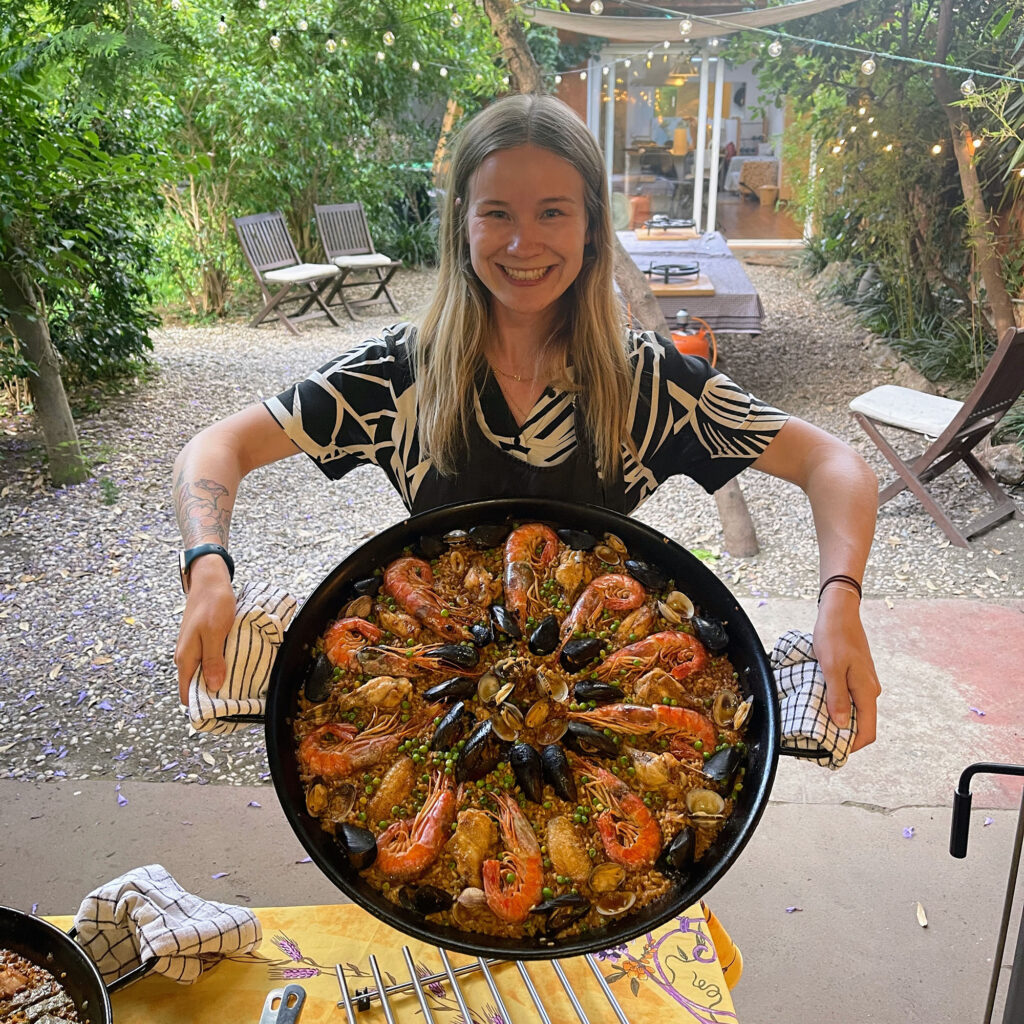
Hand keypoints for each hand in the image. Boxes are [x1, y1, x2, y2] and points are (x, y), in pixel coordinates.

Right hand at [174, 558, 236, 703]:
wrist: (210, 580)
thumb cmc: (212, 604)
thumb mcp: (215, 633)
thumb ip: (213, 660)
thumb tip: (214, 686)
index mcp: (186, 658)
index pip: (187, 694)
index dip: (202, 707)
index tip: (222, 713)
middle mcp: (187, 657)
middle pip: (197, 686)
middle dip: (215, 695)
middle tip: (238, 701)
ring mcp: (195, 650)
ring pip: (205, 674)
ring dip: (220, 680)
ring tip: (241, 687)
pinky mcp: (204, 643)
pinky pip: (211, 662)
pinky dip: (222, 667)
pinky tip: (237, 668)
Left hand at [812, 587, 879, 751]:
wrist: (839, 611)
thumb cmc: (834, 636)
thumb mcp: (831, 667)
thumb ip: (837, 697)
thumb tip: (841, 725)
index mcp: (867, 691)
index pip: (867, 732)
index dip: (851, 746)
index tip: (831, 753)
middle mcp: (870, 690)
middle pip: (861, 723)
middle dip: (843, 735)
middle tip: (818, 740)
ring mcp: (864, 682)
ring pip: (855, 710)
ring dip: (839, 719)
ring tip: (816, 723)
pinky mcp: (857, 675)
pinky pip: (850, 698)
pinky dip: (838, 705)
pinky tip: (821, 703)